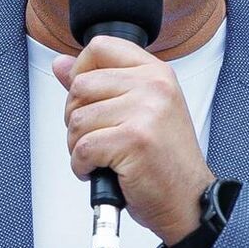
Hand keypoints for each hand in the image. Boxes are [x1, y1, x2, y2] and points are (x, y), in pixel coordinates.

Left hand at [51, 38, 213, 243]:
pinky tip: (101, 171)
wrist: (187, 200)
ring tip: (103, 158)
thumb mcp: (138, 111)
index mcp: (155, 73)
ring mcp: (145, 112)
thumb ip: (100, 84)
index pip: (100, 47)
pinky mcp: (134, 140)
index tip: (88, 98)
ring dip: (78, 147)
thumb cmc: (164, 160)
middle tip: (97, 138)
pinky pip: (82, 148)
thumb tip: (61, 65)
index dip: (80, 72)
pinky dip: (82, 166)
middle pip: (80, 86)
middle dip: (76, 118)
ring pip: (77, 120)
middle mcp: (153, 86)